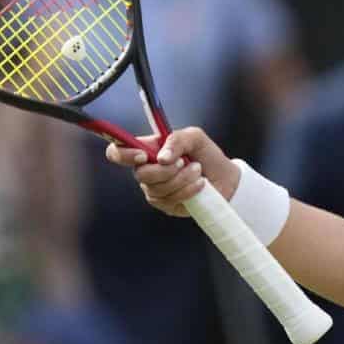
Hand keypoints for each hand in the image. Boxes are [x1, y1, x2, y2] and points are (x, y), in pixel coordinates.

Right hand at [104, 127, 239, 216]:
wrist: (225, 177)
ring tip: (197, 170)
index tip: (144, 155)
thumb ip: (176, 139)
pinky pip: (171, 199)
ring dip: (183, 178)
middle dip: (166, 170)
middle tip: (185, 162)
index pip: (118, 152)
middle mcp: (146, 171)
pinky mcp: (166, 205)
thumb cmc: (206, 155)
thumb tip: (160, 157)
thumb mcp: (195, 138)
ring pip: (157, 188)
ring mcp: (154, 190)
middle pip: (140, 174)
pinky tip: (200, 184)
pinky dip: (188, 190)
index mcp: (147, 151)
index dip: (124, 154)